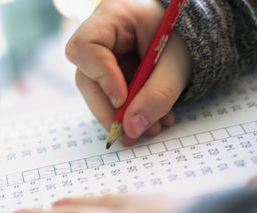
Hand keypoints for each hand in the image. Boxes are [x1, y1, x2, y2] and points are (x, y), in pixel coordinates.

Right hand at [65, 0, 192, 145]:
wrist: (188, 34)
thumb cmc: (182, 37)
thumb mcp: (176, 64)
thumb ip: (157, 94)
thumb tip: (132, 129)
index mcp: (113, 17)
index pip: (87, 46)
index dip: (101, 76)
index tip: (121, 100)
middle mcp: (100, 37)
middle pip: (87, 77)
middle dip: (110, 110)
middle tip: (130, 134)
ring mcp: (101, 57)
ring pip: (97, 92)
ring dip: (123, 116)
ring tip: (150, 128)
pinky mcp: (108, 73)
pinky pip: (110, 97)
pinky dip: (130, 112)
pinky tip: (150, 119)